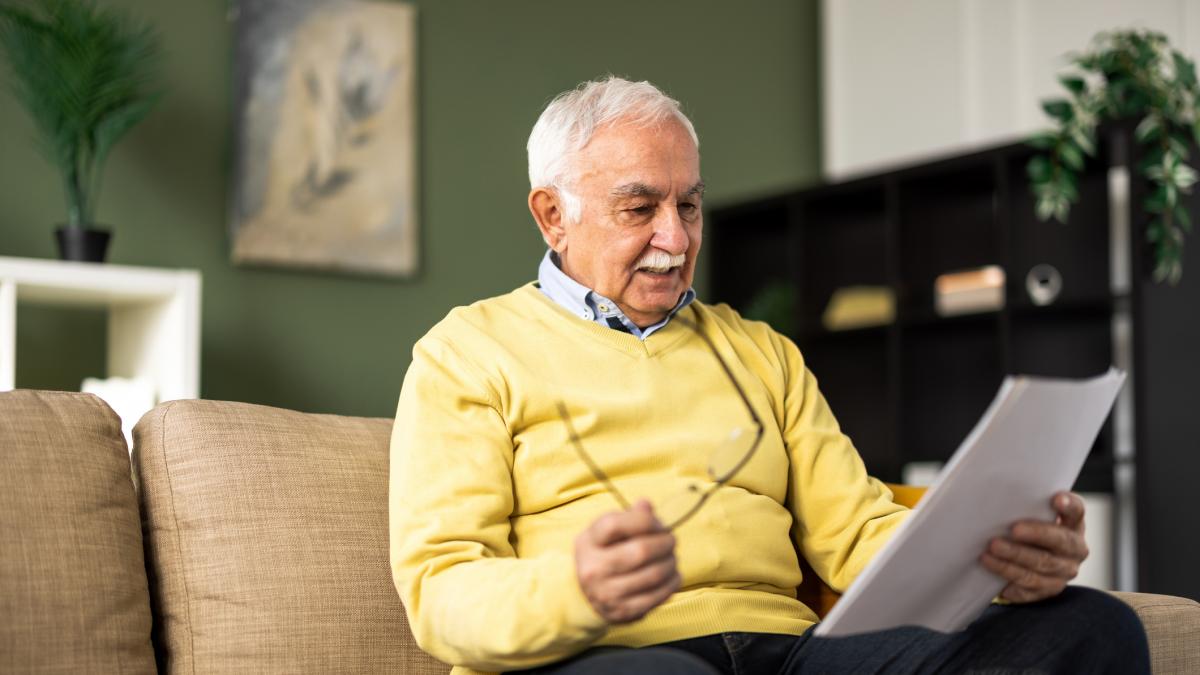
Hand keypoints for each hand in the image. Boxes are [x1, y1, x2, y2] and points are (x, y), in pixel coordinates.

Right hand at [575, 499, 679, 623]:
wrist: (587, 596)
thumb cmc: (604, 554)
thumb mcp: (607, 532)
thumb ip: (628, 517)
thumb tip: (646, 505)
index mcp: (589, 543)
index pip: (614, 525)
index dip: (643, 520)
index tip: (656, 523)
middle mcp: (593, 569)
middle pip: (640, 551)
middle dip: (664, 543)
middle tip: (671, 541)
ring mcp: (607, 593)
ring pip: (653, 574)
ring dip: (671, 563)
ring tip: (672, 558)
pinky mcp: (623, 611)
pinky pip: (657, 596)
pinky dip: (672, 583)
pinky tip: (673, 575)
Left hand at [979, 491, 1088, 602]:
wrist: (1033, 555)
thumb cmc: (1028, 526)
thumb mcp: (1032, 513)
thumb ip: (1026, 503)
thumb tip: (995, 491)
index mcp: (1073, 524)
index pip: (1076, 511)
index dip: (1068, 505)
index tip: (1056, 499)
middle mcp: (1075, 550)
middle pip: (1059, 542)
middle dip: (1035, 535)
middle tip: (1013, 530)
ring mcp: (1064, 572)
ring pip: (1040, 569)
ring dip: (1013, 561)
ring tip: (989, 553)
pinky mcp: (1049, 590)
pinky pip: (1030, 590)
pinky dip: (1013, 585)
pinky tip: (998, 583)